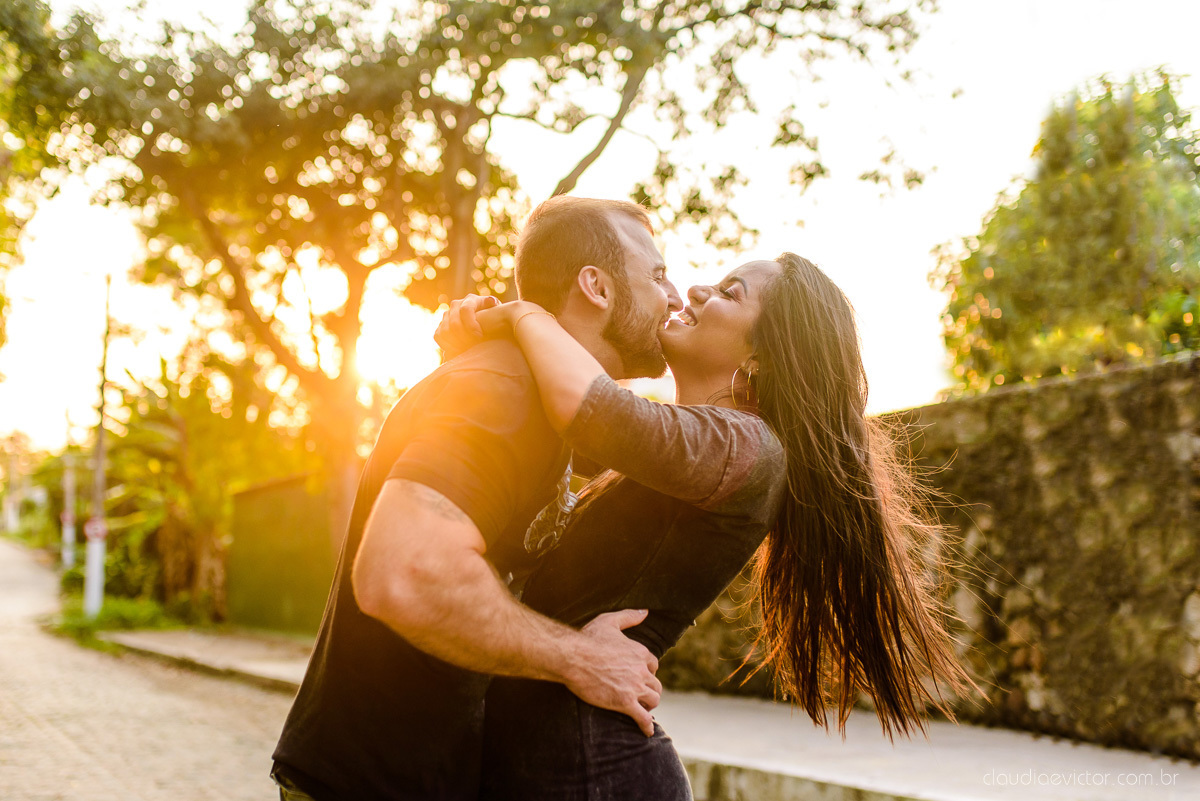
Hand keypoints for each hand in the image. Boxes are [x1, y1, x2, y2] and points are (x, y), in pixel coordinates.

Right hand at [434, 294, 499, 360]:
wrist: (485, 321)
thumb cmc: (494, 318)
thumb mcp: (497, 311)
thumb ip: (494, 307)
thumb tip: (491, 302)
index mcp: (470, 299)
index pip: (465, 310)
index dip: (471, 324)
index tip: (480, 336)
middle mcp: (456, 305)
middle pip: (454, 323)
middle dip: (464, 338)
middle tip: (473, 348)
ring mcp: (447, 315)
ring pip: (444, 330)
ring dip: (455, 343)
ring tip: (466, 351)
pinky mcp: (440, 325)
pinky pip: (438, 336)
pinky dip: (446, 346)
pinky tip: (458, 352)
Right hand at [563, 609, 661, 736]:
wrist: (573, 657)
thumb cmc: (588, 638)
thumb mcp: (609, 621)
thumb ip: (629, 616)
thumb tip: (646, 612)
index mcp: (640, 652)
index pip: (653, 665)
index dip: (648, 672)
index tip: (640, 677)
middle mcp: (641, 670)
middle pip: (655, 684)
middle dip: (650, 690)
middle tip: (641, 696)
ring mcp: (634, 687)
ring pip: (653, 700)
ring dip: (649, 706)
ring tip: (643, 710)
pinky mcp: (625, 703)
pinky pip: (643, 718)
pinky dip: (647, 726)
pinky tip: (647, 732)